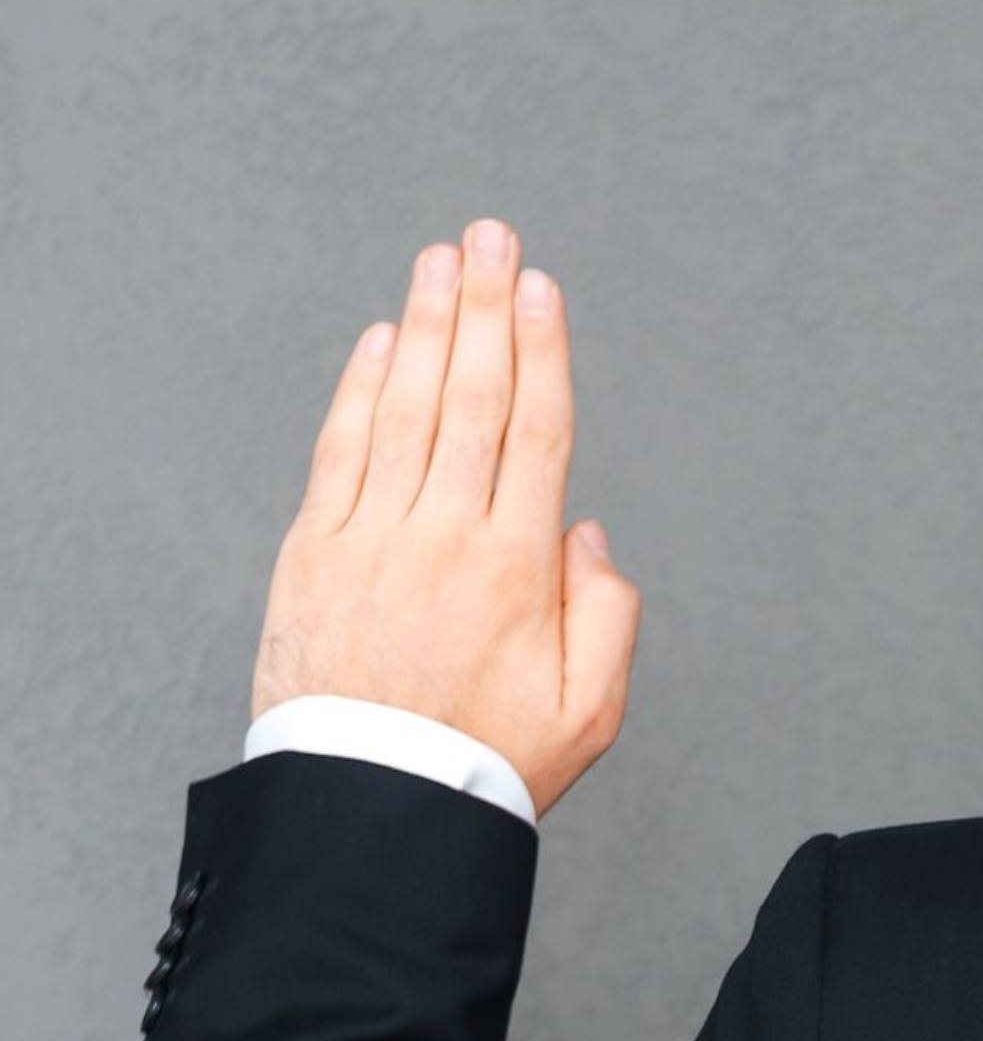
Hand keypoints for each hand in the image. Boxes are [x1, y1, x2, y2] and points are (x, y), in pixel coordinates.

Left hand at [251, 218, 640, 815]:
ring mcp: (373, 536)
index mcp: (517, 570)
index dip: (543, 351)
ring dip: (428, 325)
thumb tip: (588, 537)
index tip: (542, 290)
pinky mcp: (315, 551)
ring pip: (409, 406)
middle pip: (474, 397)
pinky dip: (363, 386)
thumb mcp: (588, 711)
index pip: (537, 432)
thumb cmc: (482, 765)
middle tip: (492, 238)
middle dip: (485, 308)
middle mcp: (444, 535)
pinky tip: (383, 341)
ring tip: (442, 261)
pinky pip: (343, 448)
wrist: (374, 802)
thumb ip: (609, 618)